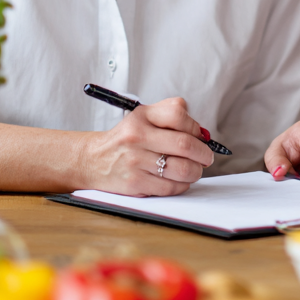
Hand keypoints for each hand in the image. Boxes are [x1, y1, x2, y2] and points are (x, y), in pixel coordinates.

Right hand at [79, 97, 214, 196]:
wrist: (93, 160)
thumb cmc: (127, 138)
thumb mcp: (144, 116)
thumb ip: (172, 112)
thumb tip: (201, 131)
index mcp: (141, 117)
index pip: (178, 115)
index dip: (196, 127)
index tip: (200, 136)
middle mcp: (137, 138)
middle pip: (185, 145)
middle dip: (203, 153)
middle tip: (206, 157)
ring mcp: (135, 162)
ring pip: (182, 169)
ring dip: (196, 171)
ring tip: (194, 169)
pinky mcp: (135, 184)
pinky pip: (171, 187)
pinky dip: (182, 185)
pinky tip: (179, 180)